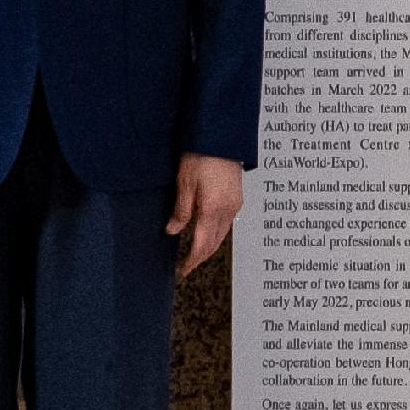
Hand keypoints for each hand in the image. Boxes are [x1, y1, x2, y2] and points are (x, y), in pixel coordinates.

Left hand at [167, 153, 244, 275]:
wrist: (221, 138)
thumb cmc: (201, 157)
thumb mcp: (184, 184)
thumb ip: (180, 211)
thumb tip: (173, 230)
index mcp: (212, 210)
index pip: (202, 245)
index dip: (193, 260)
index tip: (183, 270)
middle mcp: (227, 211)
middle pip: (214, 243)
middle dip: (201, 257)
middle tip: (188, 265)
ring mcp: (235, 205)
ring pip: (222, 234)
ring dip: (210, 246)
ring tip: (197, 252)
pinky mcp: (237, 198)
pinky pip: (227, 223)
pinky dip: (217, 233)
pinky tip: (209, 232)